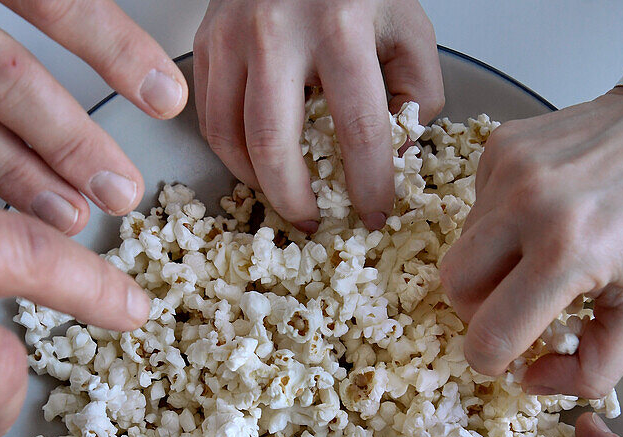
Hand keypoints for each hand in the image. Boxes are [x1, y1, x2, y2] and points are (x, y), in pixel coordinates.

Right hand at [193, 0, 442, 231]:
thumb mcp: (407, 27)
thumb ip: (416, 93)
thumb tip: (396, 154)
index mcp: (341, 27)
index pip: (358, 129)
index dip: (368, 185)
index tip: (374, 213)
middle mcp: (278, 32)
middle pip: (275, 145)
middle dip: (295, 200)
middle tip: (313, 223)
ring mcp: (232, 35)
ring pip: (230, 138)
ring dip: (257, 181)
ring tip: (284, 195)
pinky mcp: (206, 41)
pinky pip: (210, 116)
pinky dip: (232, 152)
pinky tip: (258, 161)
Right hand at [441, 89, 622, 396]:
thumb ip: (595, 368)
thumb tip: (530, 379)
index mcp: (569, 252)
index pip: (489, 334)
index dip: (492, 359)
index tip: (512, 355)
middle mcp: (528, 205)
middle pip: (455, 289)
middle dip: (479, 313)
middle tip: (519, 310)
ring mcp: (509, 169)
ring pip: (459, 248)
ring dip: (488, 269)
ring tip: (533, 260)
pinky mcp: (500, 145)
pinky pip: (474, 208)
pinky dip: (496, 227)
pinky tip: (538, 219)